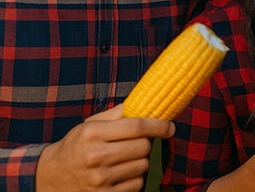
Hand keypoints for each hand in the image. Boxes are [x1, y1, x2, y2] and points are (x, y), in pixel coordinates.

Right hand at [35, 104, 174, 191]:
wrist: (52, 177)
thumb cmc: (76, 147)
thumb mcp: (89, 126)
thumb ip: (115, 115)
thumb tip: (144, 104)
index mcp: (92, 134)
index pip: (137, 127)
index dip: (159, 126)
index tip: (169, 127)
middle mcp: (95, 157)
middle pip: (144, 147)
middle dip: (145, 144)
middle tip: (136, 144)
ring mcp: (99, 179)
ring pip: (143, 166)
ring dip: (139, 162)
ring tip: (124, 160)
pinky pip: (137, 184)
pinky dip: (134, 178)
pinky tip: (120, 174)